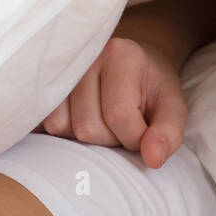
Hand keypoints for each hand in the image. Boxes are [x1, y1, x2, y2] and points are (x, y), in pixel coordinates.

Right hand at [35, 37, 187, 168]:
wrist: (133, 66)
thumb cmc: (153, 89)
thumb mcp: (173, 107)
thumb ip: (169, 133)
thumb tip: (153, 159)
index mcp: (122, 55)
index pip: (119, 114)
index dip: (134, 138)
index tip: (145, 133)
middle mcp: (85, 57)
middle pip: (87, 127)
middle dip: (111, 139)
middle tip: (124, 126)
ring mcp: (58, 71)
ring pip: (62, 128)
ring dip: (87, 138)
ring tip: (105, 122)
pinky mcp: (42, 86)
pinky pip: (45, 125)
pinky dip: (67, 133)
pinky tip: (85, 120)